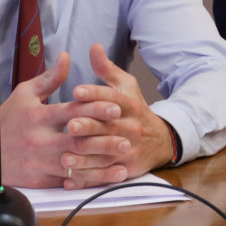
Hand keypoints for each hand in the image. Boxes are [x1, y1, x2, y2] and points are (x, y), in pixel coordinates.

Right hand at [0, 50, 127, 187]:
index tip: (116, 107)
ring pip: (76, 163)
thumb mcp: (25, 93)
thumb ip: (49, 78)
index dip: (95, 109)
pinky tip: (107, 176)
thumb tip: (66, 57)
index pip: (71, 112)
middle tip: (128, 137)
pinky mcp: (40, 179)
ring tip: (123, 158)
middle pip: (77, 139)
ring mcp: (40, 161)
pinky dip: (89, 179)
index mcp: (38, 116)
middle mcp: (40, 139)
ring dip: (102, 162)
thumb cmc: (8, 118)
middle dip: (104, 139)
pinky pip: (68, 180)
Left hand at [58, 44, 176, 187]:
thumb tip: (93, 47)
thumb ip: (107, 70)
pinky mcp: (126, 169)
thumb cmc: (135, 110)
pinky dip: (88, 178)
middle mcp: (131, 128)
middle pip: (110, 128)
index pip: (113, 99)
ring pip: (107, 155)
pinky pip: (106, 175)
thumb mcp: (126, 87)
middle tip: (70, 125)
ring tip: (64, 157)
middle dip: (90, 127)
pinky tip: (70, 179)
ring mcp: (129, 150)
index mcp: (130, 105)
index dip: (95, 94)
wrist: (161, 141)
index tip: (76, 91)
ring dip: (86, 157)